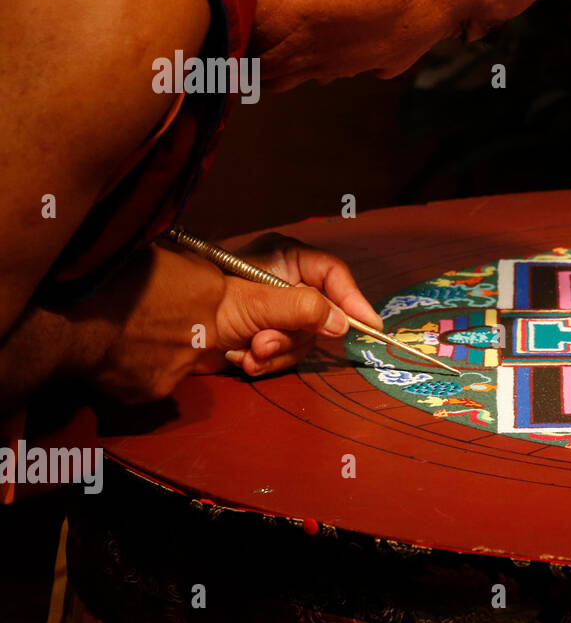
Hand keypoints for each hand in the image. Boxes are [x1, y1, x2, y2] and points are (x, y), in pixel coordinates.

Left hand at [65, 236, 380, 402]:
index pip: (333, 274)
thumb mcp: (260, 301)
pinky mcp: (256, 337)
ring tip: (248, 356)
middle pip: (320, 314)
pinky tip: (241, 361)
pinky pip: (280, 355)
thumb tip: (342, 326)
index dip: (353, 300)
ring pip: (301, 340)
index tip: (369, 328)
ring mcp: (269, 313)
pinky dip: (264, 363)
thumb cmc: (205, 303)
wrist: (150, 333)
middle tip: (269, 347)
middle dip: (296, 337)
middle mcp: (282, 283)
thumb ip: (305, 309)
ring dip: (277, 354)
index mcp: (286, 260)